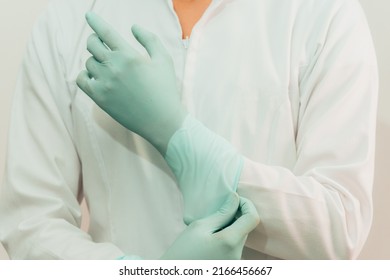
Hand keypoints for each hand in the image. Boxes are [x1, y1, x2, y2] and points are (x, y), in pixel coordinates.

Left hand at [77, 12, 186, 154]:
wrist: (161, 121)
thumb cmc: (165, 90)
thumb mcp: (164, 60)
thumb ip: (150, 39)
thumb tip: (133, 26)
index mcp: (129, 56)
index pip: (105, 32)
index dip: (95, 21)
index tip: (89, 15)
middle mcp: (113, 67)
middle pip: (92, 44)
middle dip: (96, 40)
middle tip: (102, 44)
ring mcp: (104, 83)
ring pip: (88, 62)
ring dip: (95, 60)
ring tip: (107, 66)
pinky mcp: (99, 98)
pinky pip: (81, 79)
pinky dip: (85, 74)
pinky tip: (95, 76)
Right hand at [161, 193, 259, 259]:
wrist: (175, 274)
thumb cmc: (182, 251)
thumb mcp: (199, 227)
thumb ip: (221, 213)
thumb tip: (235, 198)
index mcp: (230, 242)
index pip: (252, 218)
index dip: (246, 205)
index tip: (233, 200)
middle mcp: (237, 255)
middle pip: (245, 228)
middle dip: (236, 216)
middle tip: (217, 211)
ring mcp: (234, 263)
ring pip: (240, 237)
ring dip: (230, 228)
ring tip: (210, 227)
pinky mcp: (230, 267)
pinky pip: (234, 247)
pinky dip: (227, 238)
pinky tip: (211, 239)